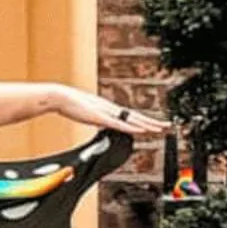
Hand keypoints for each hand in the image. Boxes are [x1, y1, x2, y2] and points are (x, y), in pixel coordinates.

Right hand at [48, 85, 169, 136]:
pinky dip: (131, 128)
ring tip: (159, 128)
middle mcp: (111, 108)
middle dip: (152, 122)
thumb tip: (100, 123)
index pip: (130, 116)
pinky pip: (119, 124)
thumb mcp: (86, 113)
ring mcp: (107, 112)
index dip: (144, 120)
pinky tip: (141, 130)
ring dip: (146, 124)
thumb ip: (96, 118)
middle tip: (166, 125)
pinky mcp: (100, 116)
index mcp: (108, 108)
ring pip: (131, 120)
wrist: (60, 97)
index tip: (154, 124)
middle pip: (136, 117)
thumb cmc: (70, 104)